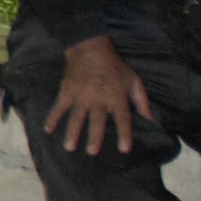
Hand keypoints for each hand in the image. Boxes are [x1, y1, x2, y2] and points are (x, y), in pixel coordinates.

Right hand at [43, 36, 152, 156]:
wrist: (90, 48)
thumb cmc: (115, 66)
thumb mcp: (134, 81)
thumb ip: (142, 102)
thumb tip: (152, 120)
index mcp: (117, 97)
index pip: (122, 119)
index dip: (124, 134)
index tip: (124, 149)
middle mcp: (99, 99)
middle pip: (97, 122)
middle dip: (94, 138)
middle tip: (91, 152)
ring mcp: (81, 96)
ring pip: (76, 117)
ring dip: (72, 132)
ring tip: (69, 147)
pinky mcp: (67, 91)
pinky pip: (59, 106)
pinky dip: (53, 117)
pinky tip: (48, 129)